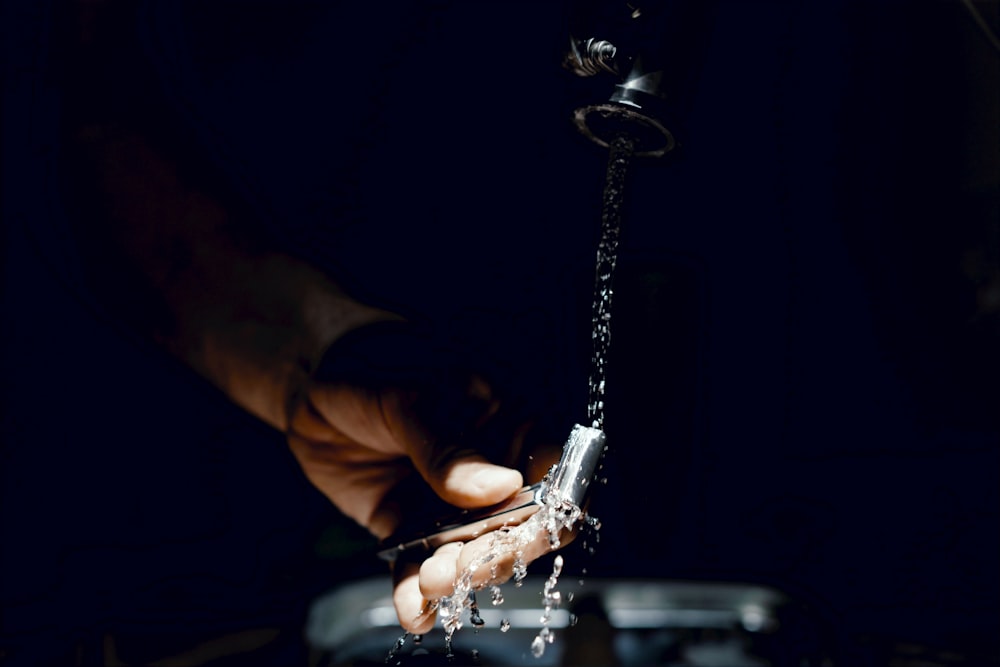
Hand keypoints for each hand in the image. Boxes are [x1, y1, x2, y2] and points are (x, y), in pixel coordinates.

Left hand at [285, 323, 566, 632]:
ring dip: (456, 576)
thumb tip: (500, 488)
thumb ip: (449, 447)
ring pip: (470, 552)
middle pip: (516, 526)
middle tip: (460, 566)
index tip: (522, 534)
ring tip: (428, 583)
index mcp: (507, 423)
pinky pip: (421, 563)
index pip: (551, 474)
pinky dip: (417, 591)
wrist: (308, 383)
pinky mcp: (410, 524)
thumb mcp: (409, 398)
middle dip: (494, 554)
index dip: (548, 510)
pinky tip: (413, 610)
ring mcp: (450, 500)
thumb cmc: (370, 365)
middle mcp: (488, 468)